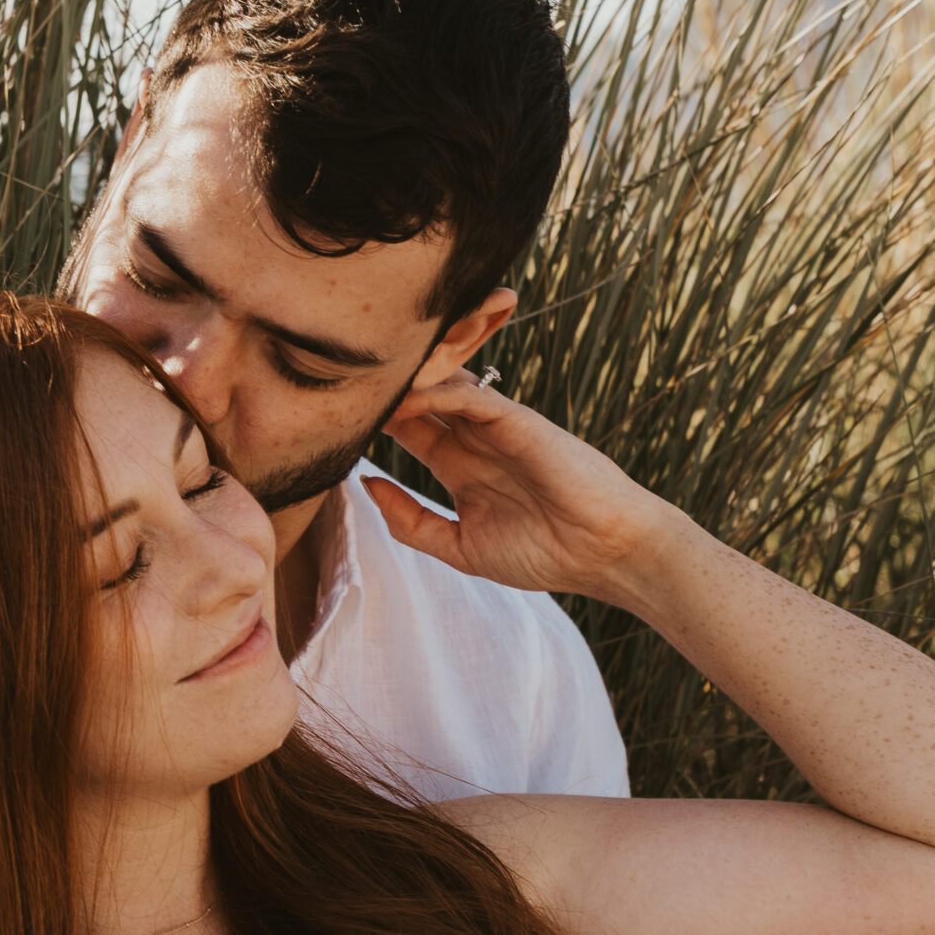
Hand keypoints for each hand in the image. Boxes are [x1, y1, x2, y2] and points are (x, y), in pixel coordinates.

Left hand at [363, 368, 668, 602]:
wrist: (603, 554)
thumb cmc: (544, 553)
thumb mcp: (462, 548)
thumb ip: (412, 522)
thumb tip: (366, 486)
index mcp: (461, 465)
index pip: (409, 428)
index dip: (373, 421)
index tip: (331, 421)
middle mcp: (475, 438)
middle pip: (419, 397)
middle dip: (384, 390)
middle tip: (338, 384)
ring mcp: (496, 426)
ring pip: (442, 385)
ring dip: (405, 381)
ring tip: (362, 380)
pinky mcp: (519, 422)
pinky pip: (471, 395)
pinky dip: (437, 391)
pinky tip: (405, 397)